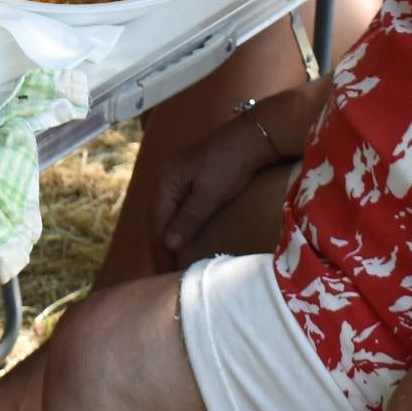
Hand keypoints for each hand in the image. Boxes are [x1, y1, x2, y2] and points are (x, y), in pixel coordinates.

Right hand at [152, 114, 278, 262]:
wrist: (254, 136)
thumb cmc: (231, 164)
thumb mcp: (209, 195)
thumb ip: (188, 220)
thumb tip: (168, 245)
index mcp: (166, 180)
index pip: (157, 222)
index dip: (160, 249)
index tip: (164, 273)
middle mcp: (167, 176)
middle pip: (157, 217)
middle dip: (159, 245)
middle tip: (163, 272)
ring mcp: (178, 174)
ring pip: (166, 212)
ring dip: (166, 236)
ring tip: (169, 259)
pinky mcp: (192, 175)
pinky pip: (176, 206)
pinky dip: (175, 224)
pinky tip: (180, 235)